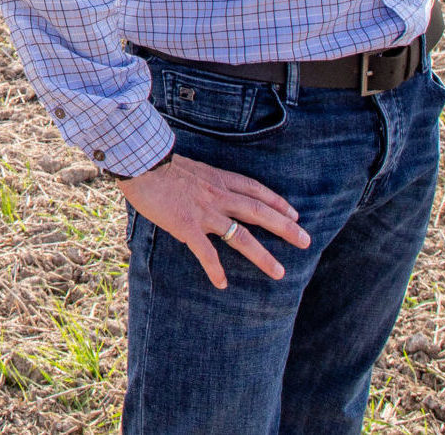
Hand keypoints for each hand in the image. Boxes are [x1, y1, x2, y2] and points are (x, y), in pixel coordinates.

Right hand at [118, 153, 310, 289]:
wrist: (139, 162)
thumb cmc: (155, 161)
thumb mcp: (187, 165)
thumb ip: (200, 179)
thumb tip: (201, 187)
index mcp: (217, 179)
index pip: (255, 190)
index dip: (276, 202)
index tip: (293, 213)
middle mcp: (217, 195)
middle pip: (259, 212)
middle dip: (284, 227)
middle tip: (305, 240)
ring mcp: (204, 212)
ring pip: (241, 236)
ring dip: (262, 255)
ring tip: (279, 272)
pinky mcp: (187, 226)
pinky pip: (206, 252)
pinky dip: (215, 269)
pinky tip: (222, 283)